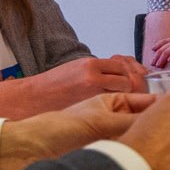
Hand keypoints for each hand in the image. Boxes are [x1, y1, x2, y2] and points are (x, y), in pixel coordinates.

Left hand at [0, 91, 158, 169]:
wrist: (29, 153)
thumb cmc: (59, 128)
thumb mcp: (99, 120)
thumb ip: (130, 122)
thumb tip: (162, 126)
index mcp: (116, 103)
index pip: (151, 103)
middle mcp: (119, 122)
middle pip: (151, 126)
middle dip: (167, 132)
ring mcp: (116, 144)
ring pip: (144, 145)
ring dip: (157, 151)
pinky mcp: (111, 164)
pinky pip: (133, 163)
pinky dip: (144, 166)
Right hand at [30, 55, 150, 107]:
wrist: (37, 97)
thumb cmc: (57, 85)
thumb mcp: (79, 68)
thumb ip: (100, 70)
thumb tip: (123, 75)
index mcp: (89, 64)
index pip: (121, 64)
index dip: (128, 71)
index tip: (131, 76)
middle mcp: (93, 75)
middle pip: (127, 77)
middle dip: (131, 83)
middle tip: (131, 90)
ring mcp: (93, 91)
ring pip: (124, 90)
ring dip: (127, 94)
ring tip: (123, 98)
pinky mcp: (91, 104)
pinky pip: (114, 101)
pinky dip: (118, 102)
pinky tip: (114, 105)